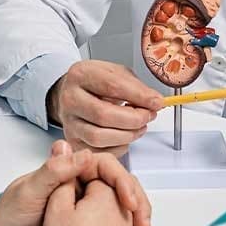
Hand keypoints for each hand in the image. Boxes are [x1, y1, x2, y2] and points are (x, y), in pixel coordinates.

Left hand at [0, 140, 151, 225]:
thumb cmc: (6, 218)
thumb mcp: (28, 192)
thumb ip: (53, 171)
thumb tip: (82, 153)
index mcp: (67, 171)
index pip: (105, 167)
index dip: (122, 182)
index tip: (130, 203)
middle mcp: (78, 186)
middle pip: (119, 188)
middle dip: (137, 204)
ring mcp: (84, 208)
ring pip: (121, 209)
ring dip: (137, 224)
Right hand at [46, 60, 163, 155]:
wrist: (74, 93)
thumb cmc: (96, 83)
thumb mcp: (116, 73)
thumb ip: (136, 87)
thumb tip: (155, 102)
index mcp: (81, 75)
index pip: (112, 86)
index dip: (138, 96)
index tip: (157, 102)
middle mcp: (70, 98)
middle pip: (103, 115)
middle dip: (134, 119)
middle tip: (148, 116)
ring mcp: (69, 121)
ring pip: (99, 137)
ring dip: (127, 135)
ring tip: (139, 127)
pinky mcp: (73, 140)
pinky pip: (98, 151)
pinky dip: (118, 147)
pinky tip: (124, 135)